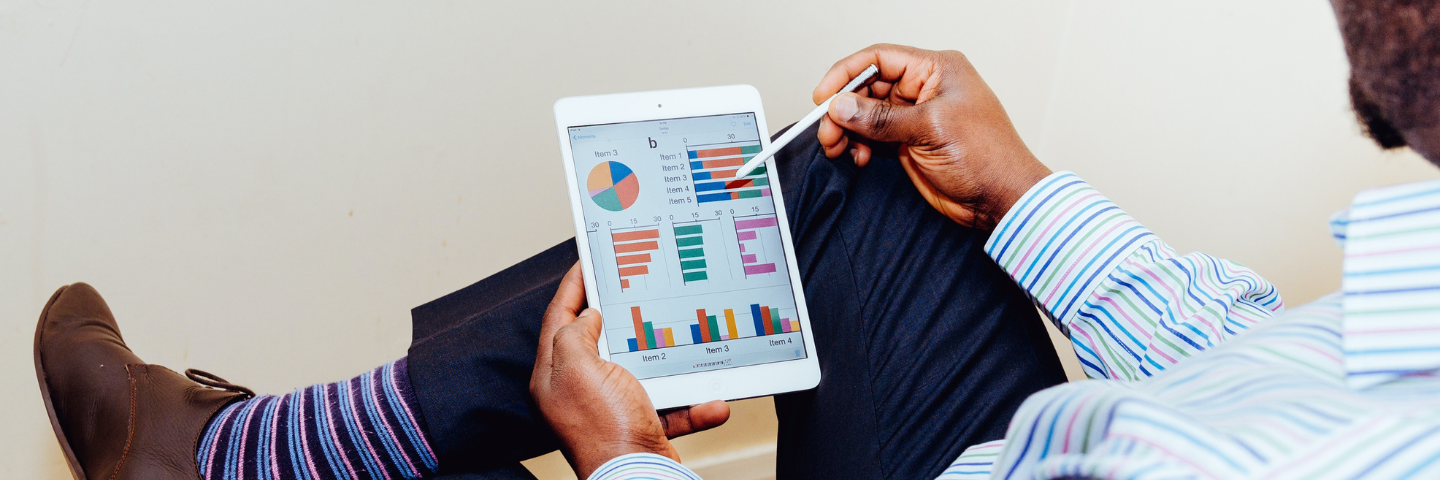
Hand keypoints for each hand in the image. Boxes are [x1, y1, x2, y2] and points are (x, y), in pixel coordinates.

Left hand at [530, 264, 730, 478]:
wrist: (638, 479)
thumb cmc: (605, 429)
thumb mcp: (580, 369)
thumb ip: (575, 335)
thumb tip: (588, 317)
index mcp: (555, 375)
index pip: (558, 318)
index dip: (573, 287)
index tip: (587, 261)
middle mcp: (579, 392)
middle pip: (598, 340)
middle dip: (621, 314)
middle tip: (635, 286)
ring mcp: (611, 409)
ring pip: (641, 371)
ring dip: (669, 360)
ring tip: (683, 337)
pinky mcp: (642, 427)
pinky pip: (671, 406)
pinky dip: (693, 403)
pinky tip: (711, 400)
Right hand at [814, 44, 1051, 229]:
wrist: (1001, 198)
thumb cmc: (987, 156)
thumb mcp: (930, 129)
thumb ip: (881, 118)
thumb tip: (841, 107)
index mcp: (936, 69)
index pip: (880, 58)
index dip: (847, 74)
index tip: (823, 96)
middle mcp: (924, 88)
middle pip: (868, 87)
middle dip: (844, 108)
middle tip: (828, 131)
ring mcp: (915, 116)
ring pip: (866, 114)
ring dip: (847, 129)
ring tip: (837, 147)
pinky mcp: (909, 142)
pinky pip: (873, 136)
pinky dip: (859, 145)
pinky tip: (858, 157)